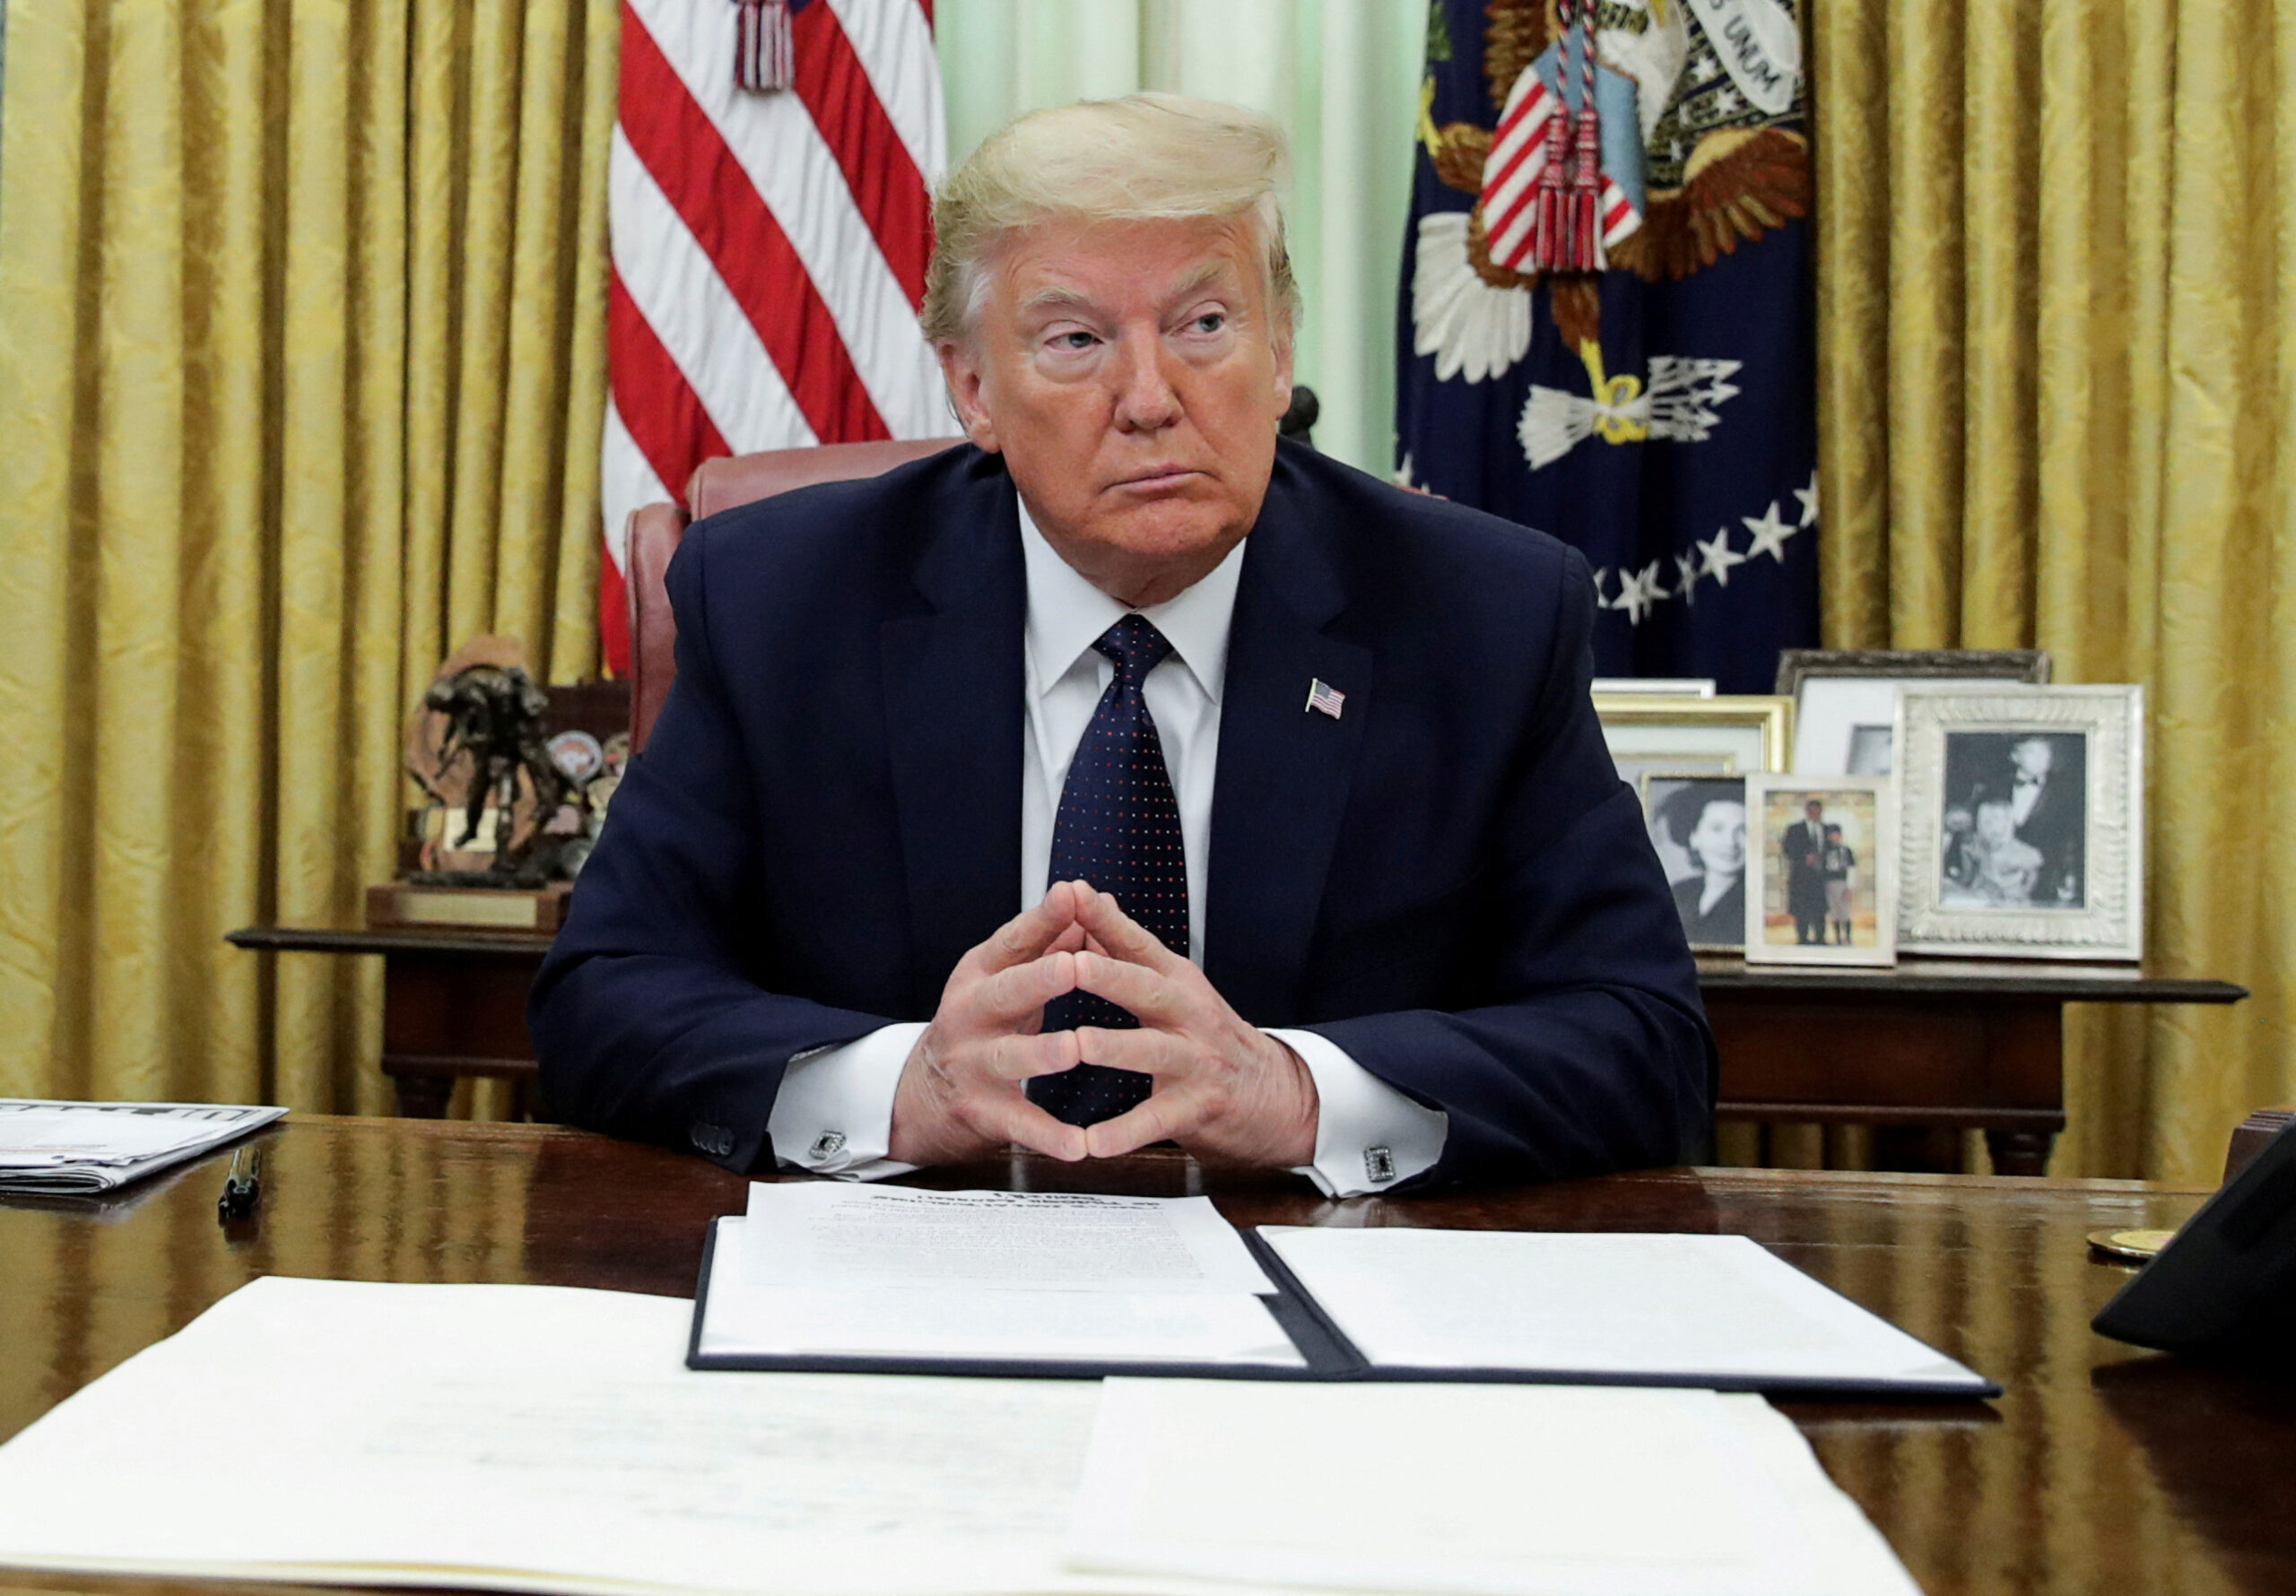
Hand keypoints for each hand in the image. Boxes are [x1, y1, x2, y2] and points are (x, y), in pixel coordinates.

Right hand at [887, 882, 1093, 1165]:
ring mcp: (974, 1064)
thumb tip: (1088, 898)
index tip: (1071, 894)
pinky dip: (1049, 1136)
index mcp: (980, 975)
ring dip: (1043, 1053)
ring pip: (1011, 1057)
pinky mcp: (983, 1111)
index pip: (1012, 941)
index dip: (1042, 918)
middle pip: (1006, 993)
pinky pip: (1020, 1124)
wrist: (924, 1093)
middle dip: (1039, 979)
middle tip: (1073, 966)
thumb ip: (1047, 942)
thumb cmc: (983, 1022)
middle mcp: (971, 1014)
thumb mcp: (1005, 978)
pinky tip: (1078, 1144)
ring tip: (1074, 1048)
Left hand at [1063, 887, 1319, 1165]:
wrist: (1274, 1094)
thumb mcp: (1175, 988)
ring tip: (1077, 1044)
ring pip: (1152, 1050)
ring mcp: (1197, 1060)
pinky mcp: (1198, 1107)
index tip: (1072, 893)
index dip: (1105, 918)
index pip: (1138, 943)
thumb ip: (1128, 951)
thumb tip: (1093, 902)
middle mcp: (1189, 1014)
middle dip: (1108, 974)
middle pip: (1147, 989)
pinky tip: (1092, 1143)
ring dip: (1113, 1046)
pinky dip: (1123, 1133)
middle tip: (1069, 964)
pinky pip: (1155, 1120)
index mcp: (1177, 981)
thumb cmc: (1211, 1037)